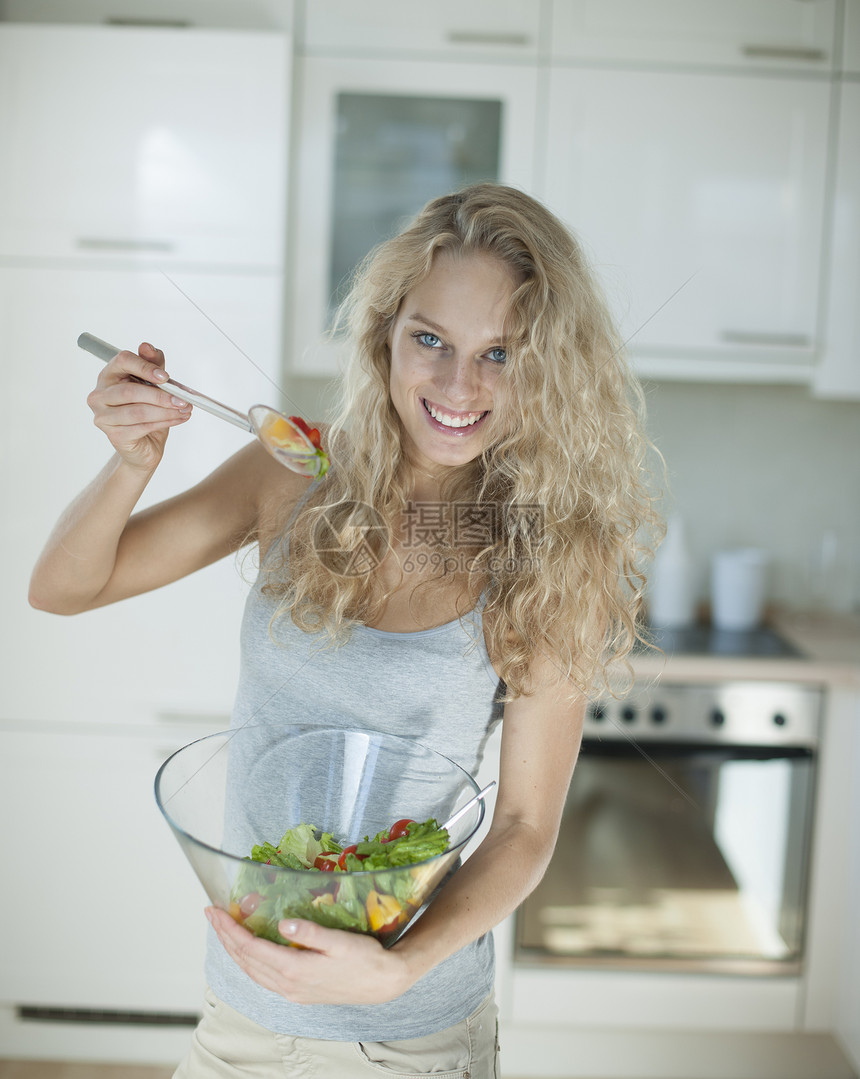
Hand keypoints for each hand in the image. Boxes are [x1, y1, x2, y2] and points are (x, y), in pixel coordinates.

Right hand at [86, 342, 191, 472]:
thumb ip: (153, 365)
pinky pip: (142, 427)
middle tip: (182, 399)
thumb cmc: (146, 411)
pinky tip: (178, 419)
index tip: (166, 377)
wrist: (144, 445)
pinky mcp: (114, 435)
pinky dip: (165, 422)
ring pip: (138, 411)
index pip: (122, 361)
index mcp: (108, 376)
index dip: (145, 367)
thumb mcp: (153, 385)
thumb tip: (148, 347)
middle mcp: (99, 395)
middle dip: (161, 396)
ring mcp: (103, 417)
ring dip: (166, 411)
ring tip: (184, 410)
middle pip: (130, 391)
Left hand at [206, 907, 413, 1004]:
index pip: (251, 948)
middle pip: (245, 960)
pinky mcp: (298, 992)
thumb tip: (284, 923)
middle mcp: (288, 984)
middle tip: (212, 914)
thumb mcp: (341, 942)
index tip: (215, 911)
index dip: (230, 929)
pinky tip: (249, 952)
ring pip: (252, 971)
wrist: (383, 983)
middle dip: (225, 937)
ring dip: (234, 950)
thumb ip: (311, 933)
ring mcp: (292, 991)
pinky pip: (263, 977)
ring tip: (224, 929)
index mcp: (295, 969)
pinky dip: (249, 961)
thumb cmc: (365, 958)